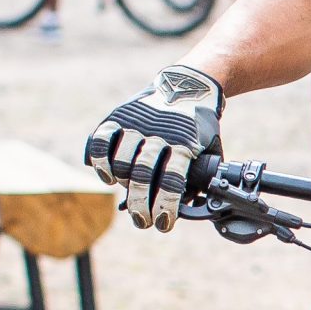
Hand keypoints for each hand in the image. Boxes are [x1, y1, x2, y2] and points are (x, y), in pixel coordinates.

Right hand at [85, 65, 223, 231]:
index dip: (165, 205)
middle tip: (142, 221)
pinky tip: (108, 177)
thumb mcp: (210, 149)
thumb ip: (201, 176)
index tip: (162, 224)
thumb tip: (192, 210)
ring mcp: (138, 123)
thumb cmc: (200, 127)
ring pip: (121, 160)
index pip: (172, 180)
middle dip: (141, 204)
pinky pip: (102, 140)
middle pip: (143, 174)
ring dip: (122, 185)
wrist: (189, 85)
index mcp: (186, 142)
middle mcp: (159, 132)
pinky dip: (100, 161)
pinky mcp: (120, 116)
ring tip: (130, 198)